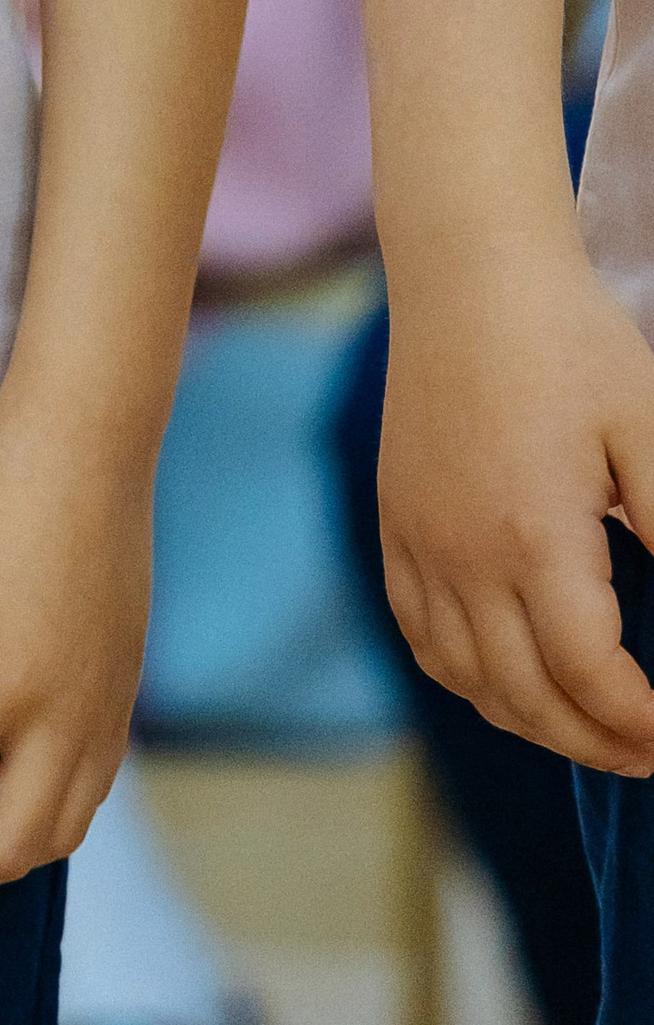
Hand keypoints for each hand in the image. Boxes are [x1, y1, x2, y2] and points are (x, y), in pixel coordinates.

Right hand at [379, 234, 653, 768]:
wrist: (470, 272)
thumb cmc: (570, 340)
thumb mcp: (649, 428)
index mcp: (532, 535)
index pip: (588, 678)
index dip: (640, 725)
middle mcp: (463, 553)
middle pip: (525, 698)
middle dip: (594, 744)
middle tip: (647, 752)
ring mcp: (419, 540)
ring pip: (466, 678)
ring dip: (530, 722)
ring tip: (588, 726)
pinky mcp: (396, 521)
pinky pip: (421, 635)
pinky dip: (465, 678)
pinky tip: (507, 678)